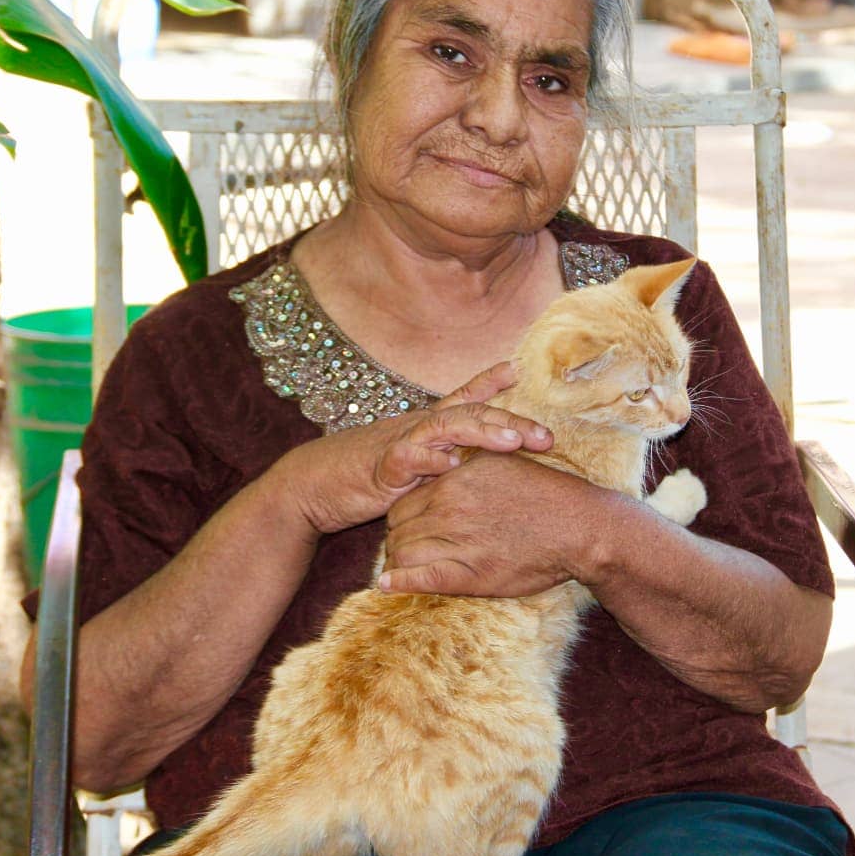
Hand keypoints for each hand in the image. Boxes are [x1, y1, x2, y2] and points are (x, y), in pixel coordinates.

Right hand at [293, 362, 552, 533]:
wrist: (308, 487)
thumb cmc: (358, 474)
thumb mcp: (406, 462)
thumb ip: (436, 457)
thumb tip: (467, 458)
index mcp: (423, 426)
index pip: (461, 398)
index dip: (489, 382)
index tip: (518, 368)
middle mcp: (415, 427)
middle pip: (468, 414)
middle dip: (510, 420)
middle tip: (546, 435)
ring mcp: (397, 444)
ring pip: (445, 429)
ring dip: (481, 432)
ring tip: (513, 441)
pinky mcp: (379, 470)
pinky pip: (407, 459)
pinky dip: (430, 460)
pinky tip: (453, 464)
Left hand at [379, 452, 618, 596]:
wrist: (579, 527)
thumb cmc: (546, 495)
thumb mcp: (502, 464)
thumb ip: (468, 466)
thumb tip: (445, 463)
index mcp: (455, 480)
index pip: (404, 502)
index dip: (403, 518)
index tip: (413, 528)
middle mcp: (450, 507)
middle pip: (397, 528)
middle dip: (398, 539)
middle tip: (410, 550)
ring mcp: (457, 541)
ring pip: (402, 553)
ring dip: (399, 562)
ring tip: (406, 569)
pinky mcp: (470, 574)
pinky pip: (420, 578)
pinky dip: (399, 582)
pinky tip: (387, 584)